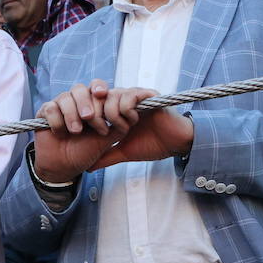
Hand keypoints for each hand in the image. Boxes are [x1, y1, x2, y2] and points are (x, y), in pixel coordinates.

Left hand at [32, 81, 191, 183]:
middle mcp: (123, 99)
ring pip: (111, 96)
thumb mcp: (124, 152)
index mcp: (115, 109)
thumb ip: (105, 156)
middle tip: (104, 132)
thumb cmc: (153, 145)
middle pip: (98, 97)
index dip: (86, 115)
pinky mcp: (147, 94)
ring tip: (123, 129)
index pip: (92, 103)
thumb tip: (86, 168)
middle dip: (96, 116)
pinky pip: (128, 95)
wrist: (176, 144)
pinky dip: (126, 110)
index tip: (90, 132)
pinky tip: (133, 121)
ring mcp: (134, 95)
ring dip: (113, 115)